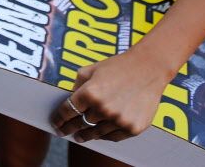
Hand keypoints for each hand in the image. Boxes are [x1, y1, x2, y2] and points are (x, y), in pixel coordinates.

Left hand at [50, 48, 174, 143]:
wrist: (148, 68)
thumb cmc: (117, 67)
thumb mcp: (90, 70)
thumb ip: (77, 85)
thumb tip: (69, 100)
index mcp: (89, 92)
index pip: (67, 111)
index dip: (59, 119)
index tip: (55, 123)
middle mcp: (103, 108)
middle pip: (80, 124)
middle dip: (70, 128)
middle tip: (64, 132)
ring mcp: (119, 120)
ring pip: (96, 133)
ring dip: (86, 135)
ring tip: (80, 137)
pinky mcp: (133, 128)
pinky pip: (113, 137)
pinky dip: (105, 137)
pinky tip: (99, 135)